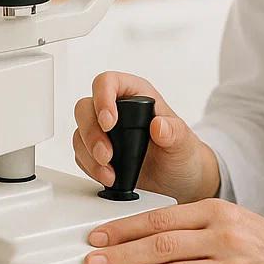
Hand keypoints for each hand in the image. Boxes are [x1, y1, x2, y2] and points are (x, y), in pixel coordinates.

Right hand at [72, 71, 220, 204]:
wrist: (180, 181)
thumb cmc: (183, 153)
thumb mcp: (183, 142)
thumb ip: (174, 132)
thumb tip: (158, 125)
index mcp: (136, 94)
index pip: (108, 82)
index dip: (102, 98)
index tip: (109, 122)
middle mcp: (116, 109)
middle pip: (85, 108)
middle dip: (91, 132)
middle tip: (106, 154)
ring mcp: (105, 132)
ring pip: (80, 132)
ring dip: (89, 154)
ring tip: (109, 172)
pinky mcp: (98, 154)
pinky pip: (81, 155)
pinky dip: (90, 167)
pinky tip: (108, 176)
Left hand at [81, 198, 263, 263]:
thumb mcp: (232, 219)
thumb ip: (193, 224)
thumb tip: (145, 235)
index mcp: (217, 211)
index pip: (160, 218)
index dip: (124, 229)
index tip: (98, 237)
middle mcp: (222, 235)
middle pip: (159, 246)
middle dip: (119, 256)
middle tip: (91, 263)